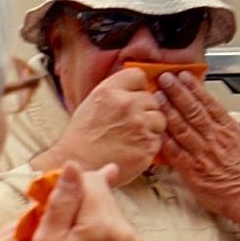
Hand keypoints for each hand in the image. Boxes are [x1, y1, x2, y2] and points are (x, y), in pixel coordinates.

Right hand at [32, 162, 142, 240]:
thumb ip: (62, 200)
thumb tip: (74, 166)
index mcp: (102, 226)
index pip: (92, 180)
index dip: (70, 184)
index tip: (52, 197)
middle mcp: (125, 232)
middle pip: (103, 194)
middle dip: (80, 199)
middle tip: (57, 222)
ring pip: (109, 210)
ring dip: (90, 214)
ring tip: (70, 239)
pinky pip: (116, 227)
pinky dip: (100, 229)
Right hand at [33, 69, 165, 184]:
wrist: (80, 164)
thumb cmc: (83, 136)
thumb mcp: (93, 102)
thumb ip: (115, 92)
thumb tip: (135, 88)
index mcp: (110, 90)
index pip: (138, 76)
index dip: (138, 88)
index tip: (134, 97)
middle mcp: (127, 104)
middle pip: (152, 98)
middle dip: (145, 110)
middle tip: (131, 123)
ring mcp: (139, 125)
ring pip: (159, 119)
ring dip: (150, 127)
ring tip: (133, 136)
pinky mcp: (147, 145)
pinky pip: (158, 139)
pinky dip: (149, 144)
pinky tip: (133, 148)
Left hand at [156, 73, 239, 240]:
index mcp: (229, 130)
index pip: (209, 103)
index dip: (194, 88)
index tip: (183, 75)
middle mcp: (215, 139)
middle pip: (193, 111)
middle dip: (177, 93)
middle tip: (164, 78)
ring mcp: (203, 155)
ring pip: (182, 129)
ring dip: (168, 112)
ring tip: (156, 97)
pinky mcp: (194, 173)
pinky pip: (176, 154)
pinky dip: (166, 142)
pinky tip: (155, 130)